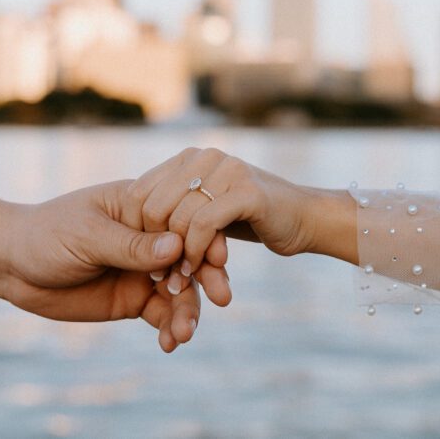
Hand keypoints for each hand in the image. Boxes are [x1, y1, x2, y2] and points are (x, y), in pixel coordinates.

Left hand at [0, 179, 200, 351]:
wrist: (12, 266)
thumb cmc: (46, 235)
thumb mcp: (87, 235)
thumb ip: (131, 245)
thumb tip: (178, 245)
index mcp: (141, 206)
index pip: (184, 219)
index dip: (205, 238)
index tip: (218, 259)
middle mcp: (150, 236)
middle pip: (191, 255)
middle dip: (208, 277)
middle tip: (222, 298)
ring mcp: (145, 269)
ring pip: (182, 289)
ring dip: (190, 311)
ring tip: (185, 334)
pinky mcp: (135, 298)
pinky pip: (163, 313)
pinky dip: (171, 328)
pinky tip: (171, 343)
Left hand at [125, 148, 341, 284]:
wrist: (306, 218)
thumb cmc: (252, 219)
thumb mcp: (206, 213)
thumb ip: (174, 215)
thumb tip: (133, 232)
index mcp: (186, 158)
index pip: (137, 193)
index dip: (136, 232)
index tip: (144, 263)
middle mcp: (202, 157)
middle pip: (152, 206)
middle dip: (152, 247)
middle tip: (160, 278)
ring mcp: (225, 170)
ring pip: (176, 218)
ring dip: (174, 258)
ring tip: (179, 281)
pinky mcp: (245, 191)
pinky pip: (203, 225)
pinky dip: (194, 253)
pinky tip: (197, 272)